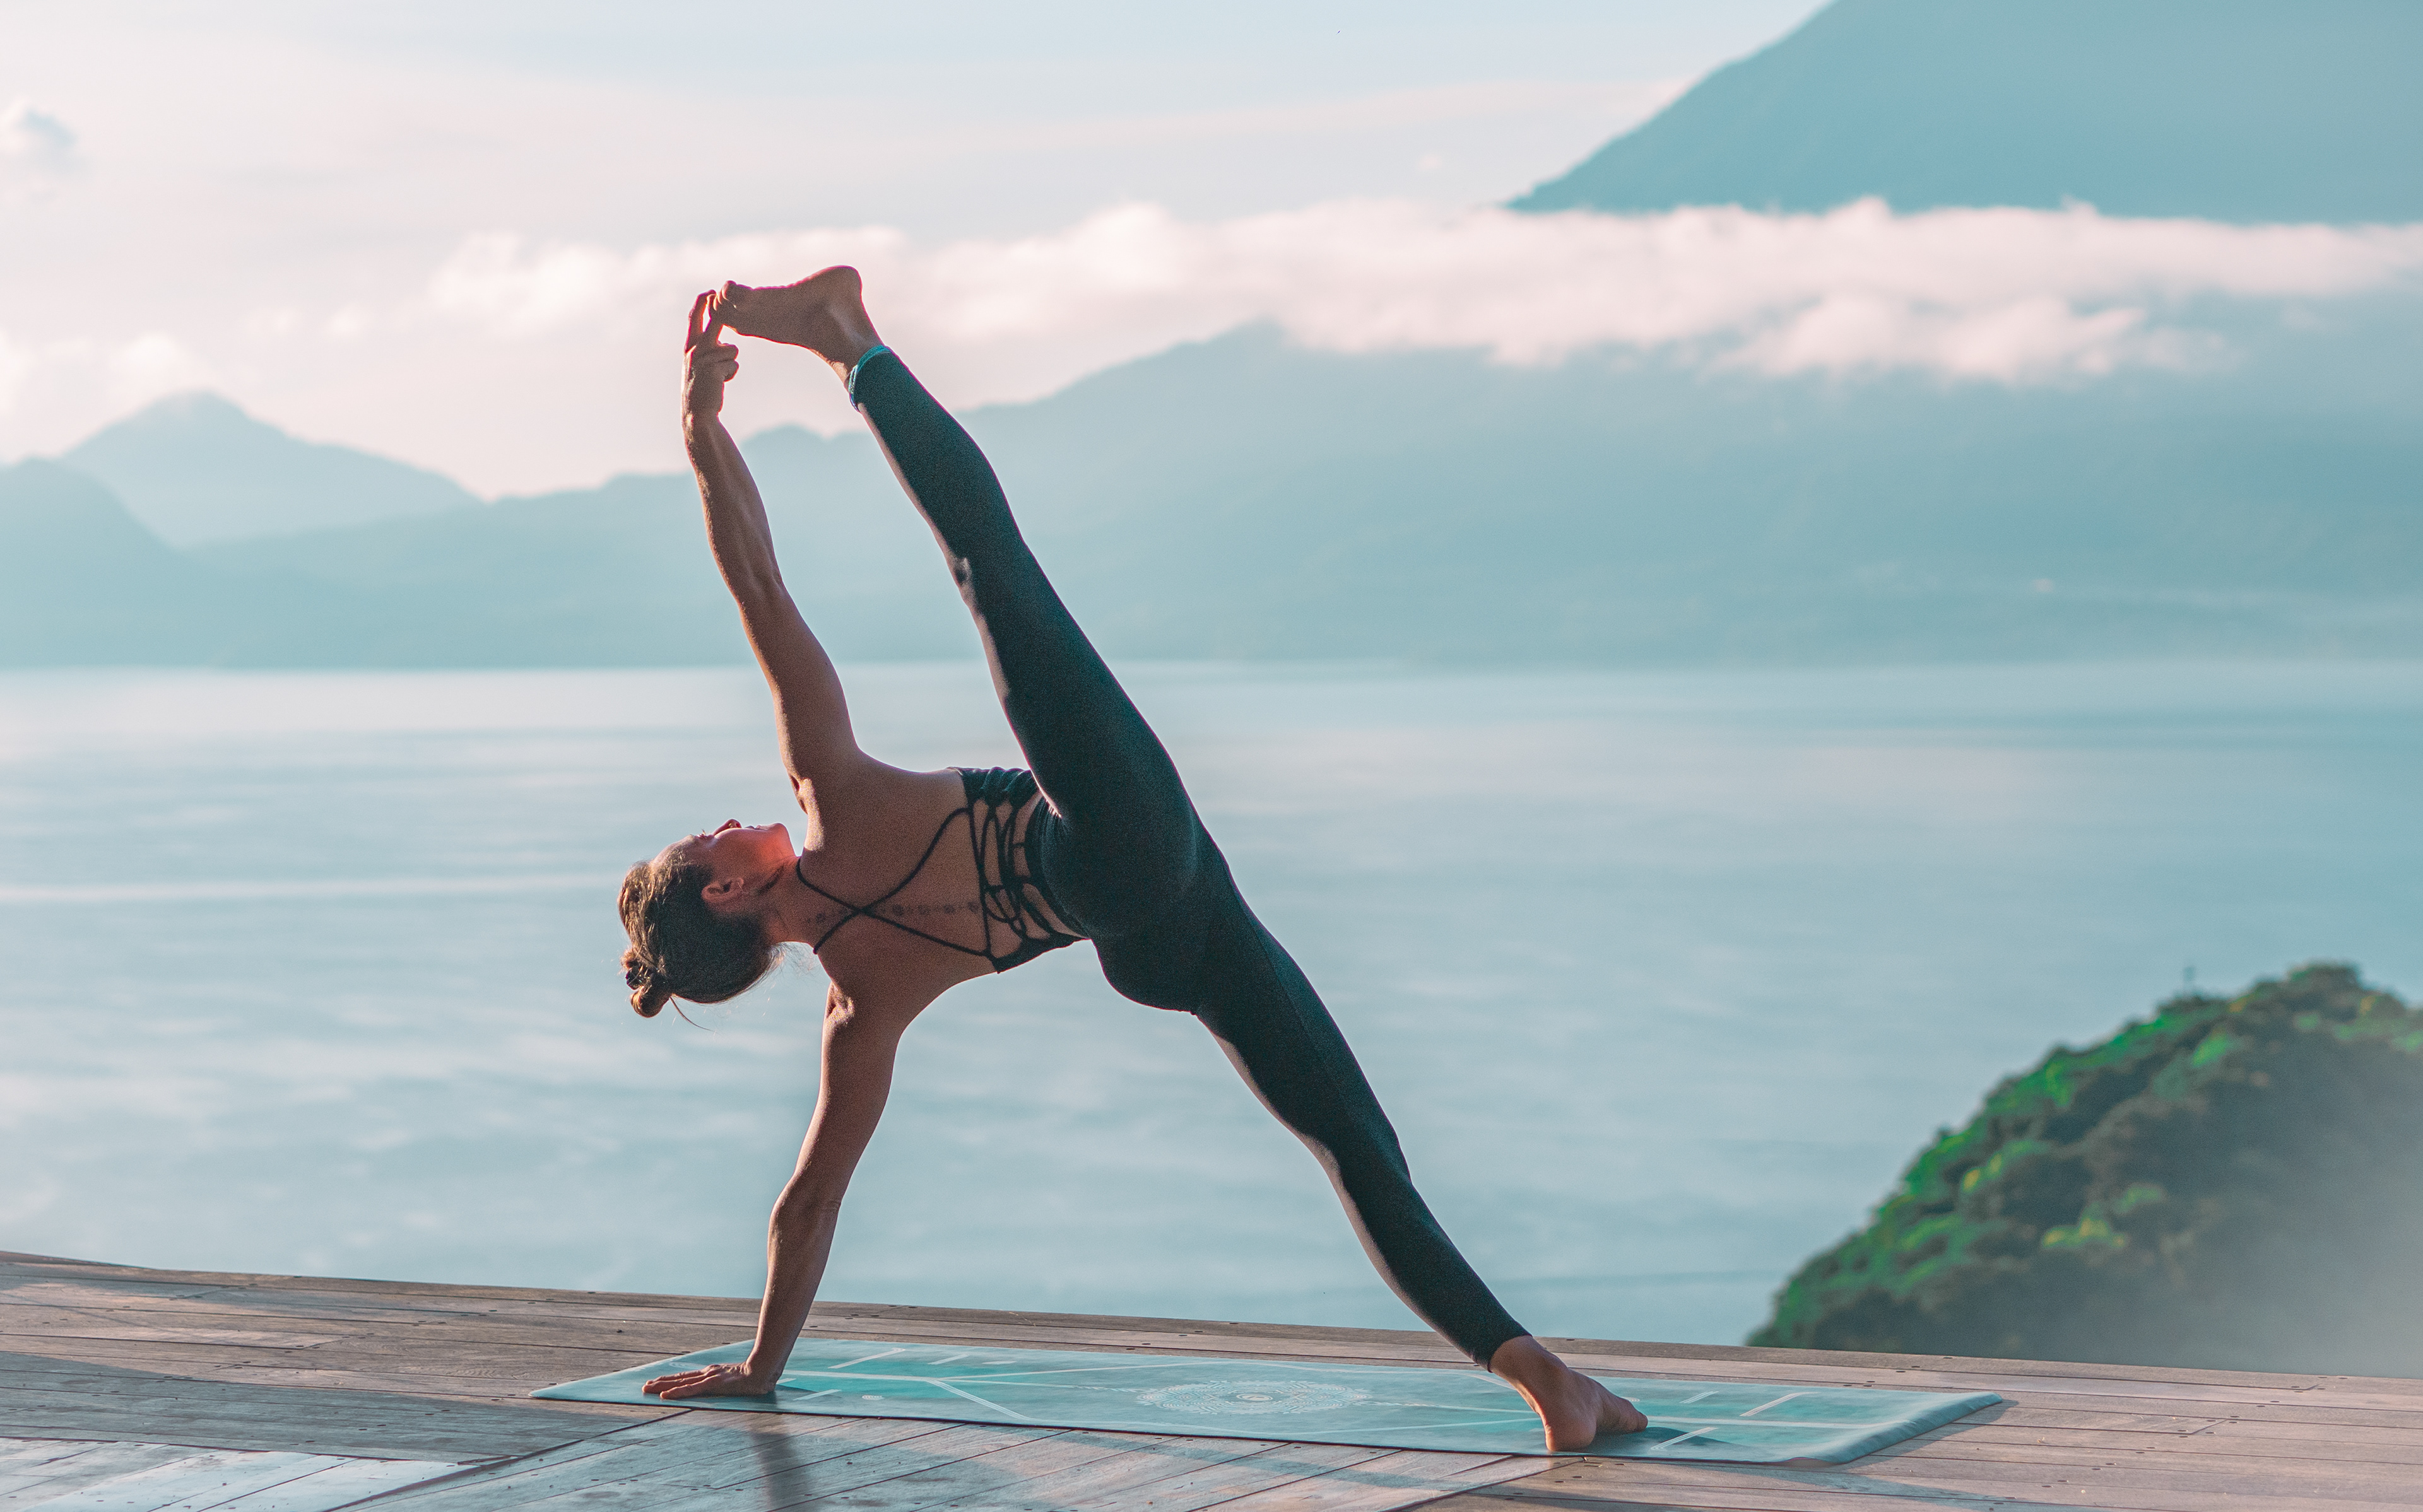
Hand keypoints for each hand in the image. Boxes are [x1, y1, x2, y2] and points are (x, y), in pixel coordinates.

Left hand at [644, 1360, 776, 1398]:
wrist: (764, 1370)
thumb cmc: (755, 1376)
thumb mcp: (738, 1381)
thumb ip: (731, 1384)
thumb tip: (730, 1386)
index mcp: (713, 1374)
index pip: (687, 1378)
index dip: (671, 1380)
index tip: (657, 1382)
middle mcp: (708, 1373)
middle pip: (680, 1378)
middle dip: (661, 1382)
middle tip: (645, 1386)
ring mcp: (709, 1378)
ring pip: (681, 1382)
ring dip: (663, 1386)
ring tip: (648, 1388)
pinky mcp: (713, 1385)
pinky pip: (691, 1390)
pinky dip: (677, 1392)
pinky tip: (666, 1395)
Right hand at [683, 291, 738, 419]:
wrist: (698, 412)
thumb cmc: (703, 389)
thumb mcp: (702, 366)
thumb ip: (711, 353)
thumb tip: (729, 345)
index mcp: (690, 347)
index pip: (694, 320)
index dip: (701, 305)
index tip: (710, 292)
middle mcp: (694, 350)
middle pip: (713, 324)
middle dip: (718, 309)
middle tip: (716, 293)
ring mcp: (703, 359)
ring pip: (732, 350)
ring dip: (730, 364)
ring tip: (718, 377)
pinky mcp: (714, 369)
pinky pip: (733, 365)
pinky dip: (731, 375)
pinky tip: (719, 384)